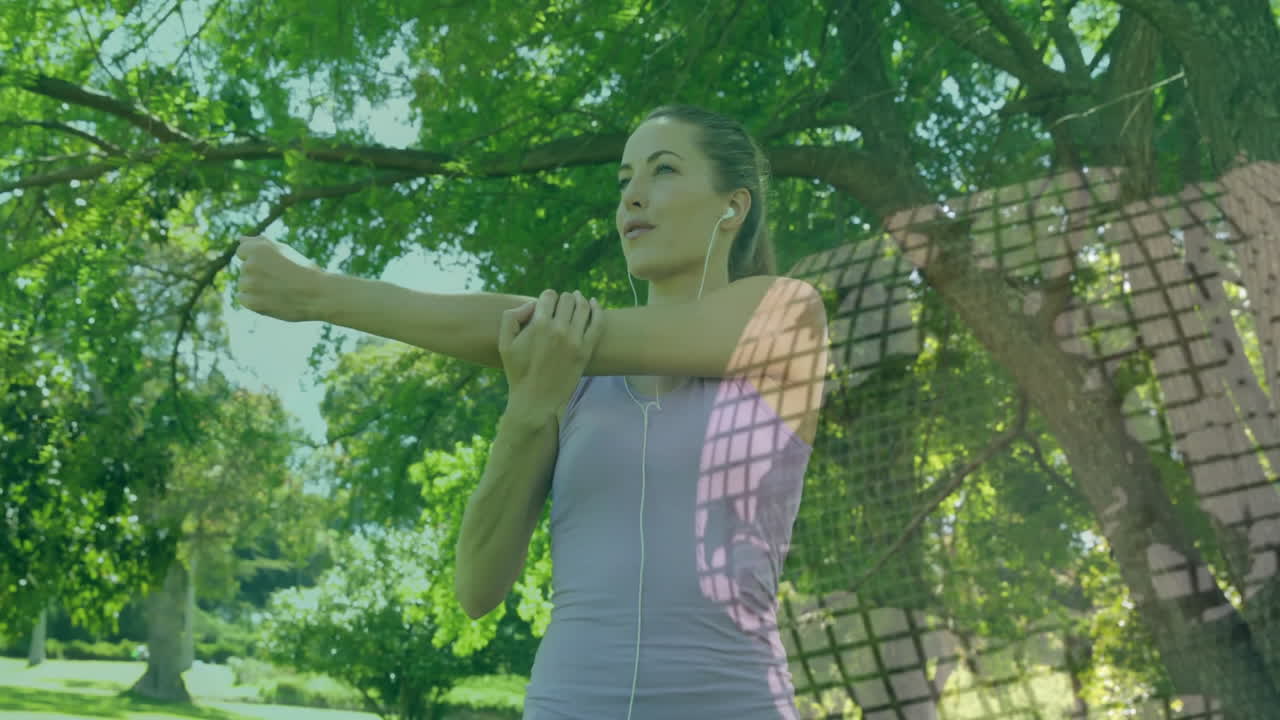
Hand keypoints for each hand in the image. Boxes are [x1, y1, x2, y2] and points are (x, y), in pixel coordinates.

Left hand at [234, 235, 326, 321]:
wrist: (320, 295)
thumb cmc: (303, 270)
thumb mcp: (284, 250)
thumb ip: (260, 243)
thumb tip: (240, 239)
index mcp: (257, 249)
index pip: (241, 251)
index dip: (258, 259)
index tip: (273, 265)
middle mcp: (250, 265)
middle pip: (244, 269)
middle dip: (258, 273)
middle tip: (281, 279)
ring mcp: (249, 285)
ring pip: (243, 284)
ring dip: (255, 287)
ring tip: (278, 290)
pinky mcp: (252, 302)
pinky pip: (243, 299)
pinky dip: (254, 300)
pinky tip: (271, 298)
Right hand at [498, 289, 602, 420]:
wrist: (536, 399)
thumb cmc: (518, 372)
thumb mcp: (505, 343)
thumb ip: (511, 317)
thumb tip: (532, 304)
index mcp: (538, 324)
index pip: (549, 295)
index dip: (547, 298)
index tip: (547, 305)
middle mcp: (558, 329)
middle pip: (567, 299)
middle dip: (563, 299)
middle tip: (561, 305)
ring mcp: (575, 340)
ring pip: (583, 307)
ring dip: (580, 300)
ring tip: (578, 299)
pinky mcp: (586, 351)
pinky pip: (598, 323)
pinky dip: (598, 310)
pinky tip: (594, 304)